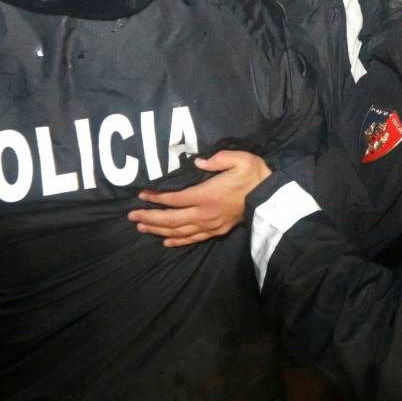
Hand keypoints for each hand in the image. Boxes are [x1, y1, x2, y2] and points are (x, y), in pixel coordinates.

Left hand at [128, 150, 271, 246]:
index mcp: (207, 195)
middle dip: (149, 218)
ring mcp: (210, 225)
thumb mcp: (239, 159)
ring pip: (179, 232)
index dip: (156, 198)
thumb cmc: (254, 175)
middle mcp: (204, 213)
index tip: (141, 195)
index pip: (175, 199)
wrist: (270, 198)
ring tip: (141, 228)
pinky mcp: (217, 231)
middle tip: (131, 216)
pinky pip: (193, 239)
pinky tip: (165, 241)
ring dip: (158, 230)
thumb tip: (198, 162)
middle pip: (171, 219)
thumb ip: (217, 159)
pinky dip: (177, 241)